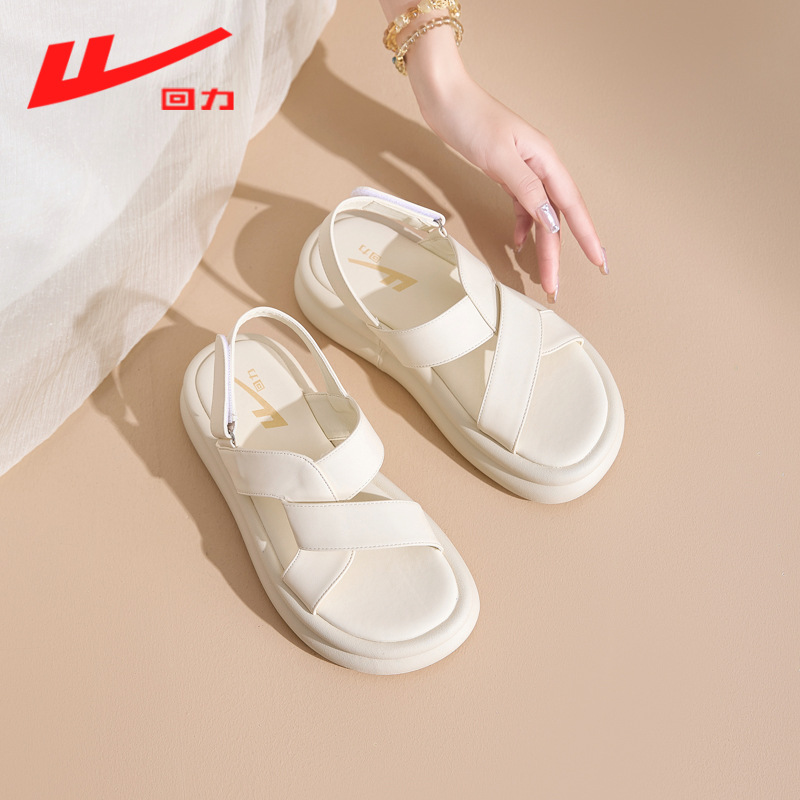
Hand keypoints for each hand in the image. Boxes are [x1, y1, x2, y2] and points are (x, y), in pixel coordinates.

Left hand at [403, 27, 607, 299]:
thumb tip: (551, 220)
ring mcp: (524, 172)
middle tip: (555, 286)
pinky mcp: (506, 174)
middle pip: (556, 218)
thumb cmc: (472, 120)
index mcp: (545, 161)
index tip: (599, 262)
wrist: (446, 98)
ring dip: (541, 246)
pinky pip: (522, 207)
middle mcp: (540, 168)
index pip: (571, 207)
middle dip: (557, 254)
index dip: (587, 236)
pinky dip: (522, 226)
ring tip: (542, 274)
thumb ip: (527, 190)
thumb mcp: (500, 157)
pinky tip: (517, 241)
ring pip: (540, 216)